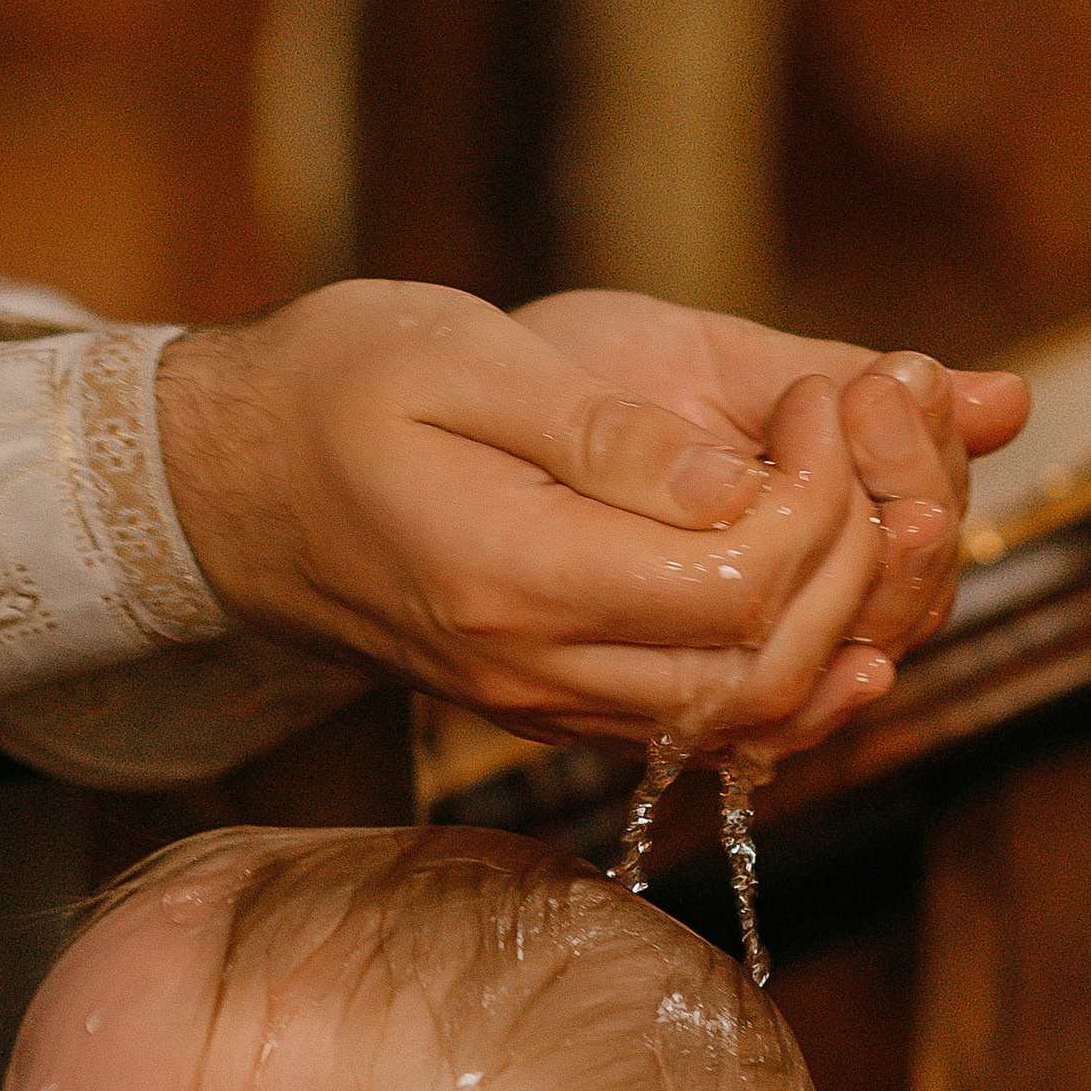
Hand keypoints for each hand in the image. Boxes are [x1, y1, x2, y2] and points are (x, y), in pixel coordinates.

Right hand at [155, 279, 1029, 760]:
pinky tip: (832, 600)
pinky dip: (787, 675)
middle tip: (863, 449)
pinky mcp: (549, 705)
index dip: (822, 498)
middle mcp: (532, 669)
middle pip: (767, 673)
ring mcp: (539, 702)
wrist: (224, 486)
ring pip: (746, 723)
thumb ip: (601, 429)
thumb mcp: (460, 358)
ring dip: (842, 630)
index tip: (821, 399)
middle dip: (857, 566)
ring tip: (867, 512)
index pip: (739, 586)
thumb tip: (739, 480)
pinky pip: (697, 731)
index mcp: (514, 575)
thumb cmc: (334, 388)